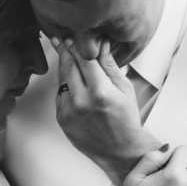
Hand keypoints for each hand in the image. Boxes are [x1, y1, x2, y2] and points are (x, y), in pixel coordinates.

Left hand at [54, 39, 156, 183]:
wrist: (120, 151)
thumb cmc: (126, 119)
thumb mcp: (124, 88)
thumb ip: (109, 64)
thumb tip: (100, 42)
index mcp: (100, 92)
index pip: (84, 58)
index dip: (77, 43)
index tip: (73, 34)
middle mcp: (81, 101)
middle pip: (68, 65)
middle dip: (65, 49)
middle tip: (62, 37)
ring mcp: (69, 111)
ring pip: (62, 79)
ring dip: (64, 66)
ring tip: (67, 56)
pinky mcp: (61, 119)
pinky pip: (60, 94)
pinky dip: (66, 86)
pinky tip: (74, 84)